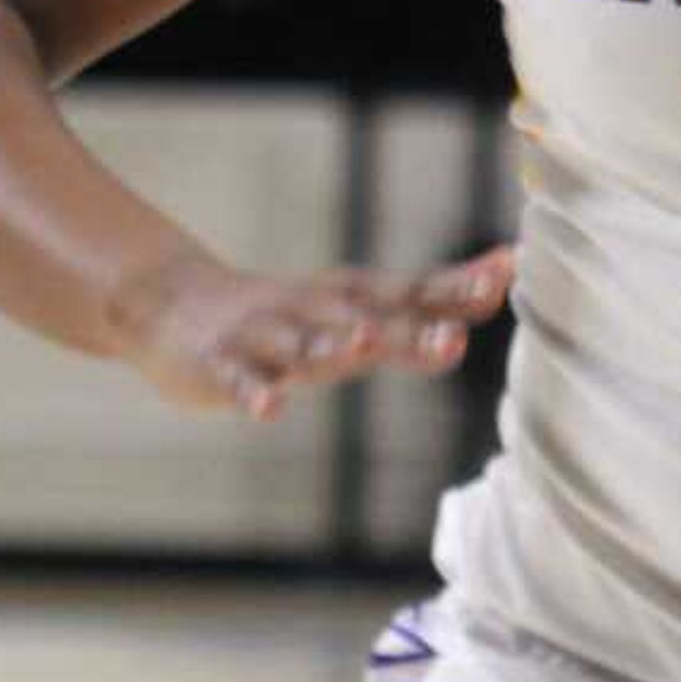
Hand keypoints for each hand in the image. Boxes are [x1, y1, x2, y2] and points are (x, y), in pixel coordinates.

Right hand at [102, 244, 512, 418]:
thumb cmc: (292, 315)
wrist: (175, 309)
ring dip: (331, 344)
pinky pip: (238, 382)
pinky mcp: (219, 367)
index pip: (414, 290)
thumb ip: (428, 298)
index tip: (505, 275)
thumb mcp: (359, 305)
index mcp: (352, 299)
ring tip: (363, 344)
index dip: (457, 287)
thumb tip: (504, 272)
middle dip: (409, 328)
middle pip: (366, 319)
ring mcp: (265, 337)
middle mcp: (314, 311)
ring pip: (300, 342)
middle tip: (454, 336)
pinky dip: (253, 394)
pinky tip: (270, 409)